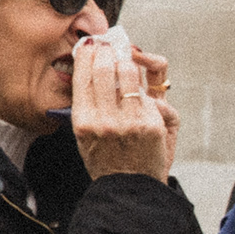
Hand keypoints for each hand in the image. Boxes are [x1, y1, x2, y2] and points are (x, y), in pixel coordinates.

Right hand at [70, 37, 177, 178]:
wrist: (129, 189)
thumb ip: (88, 107)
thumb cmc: (107, 161)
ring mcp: (129, 121)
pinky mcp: (152, 124)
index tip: (90, 45)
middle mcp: (104, 120)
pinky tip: (145, 81)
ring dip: (130, 61)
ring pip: (129, 74)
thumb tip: (92, 72)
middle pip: (105, 69)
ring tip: (129, 58)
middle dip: (108, 51)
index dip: (87, 55)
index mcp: (83, 122)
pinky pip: (150, 93)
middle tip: (110, 45)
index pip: (82, 78)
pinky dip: (149, 86)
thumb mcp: (85, 137)